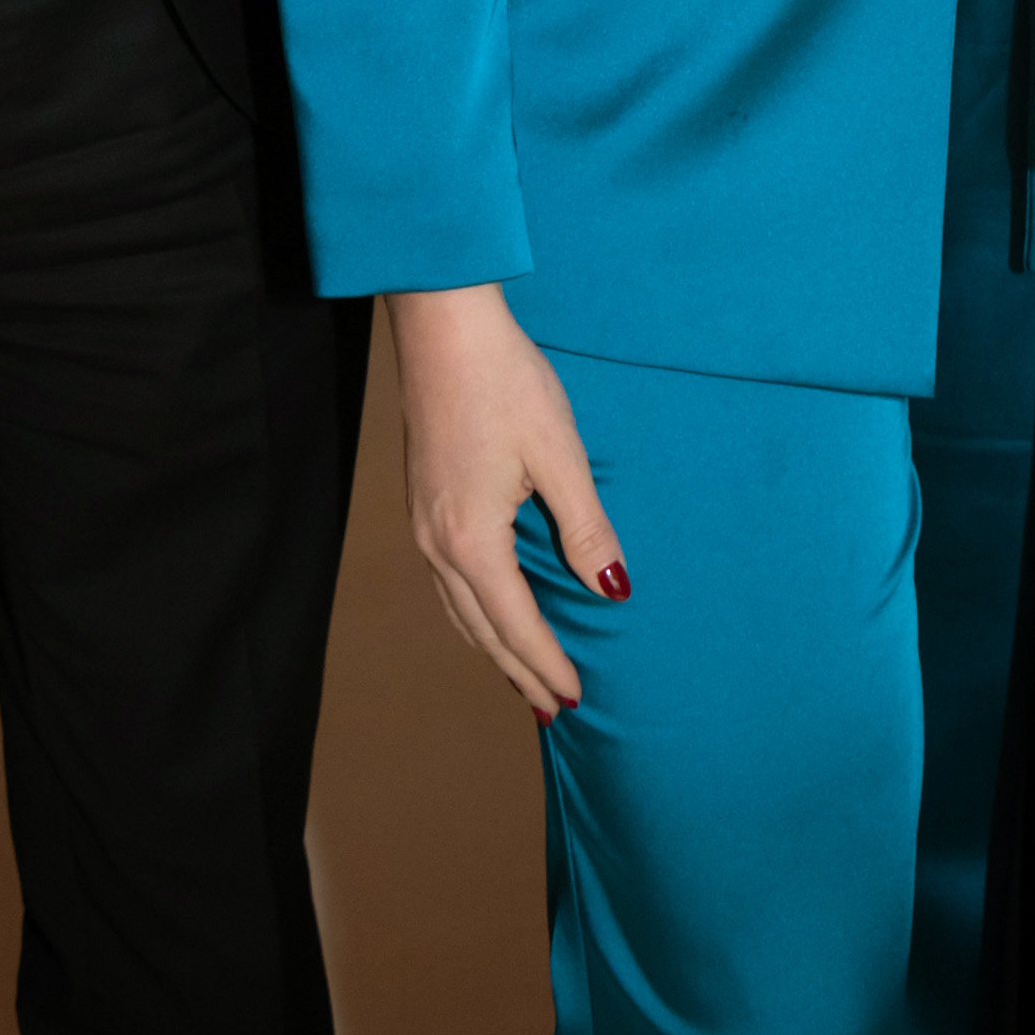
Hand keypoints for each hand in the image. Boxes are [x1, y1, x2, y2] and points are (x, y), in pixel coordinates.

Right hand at [388, 282, 629, 718]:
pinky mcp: (422, 501)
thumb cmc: (505, 382)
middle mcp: (438, 543)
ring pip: (459, 609)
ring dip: (493, 646)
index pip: (517, 625)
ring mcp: (422, 524)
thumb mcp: (559, 454)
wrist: (442, 325)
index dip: (548, 664)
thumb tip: (613, 591)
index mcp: (472, 540)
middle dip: (519, 671)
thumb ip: (585, 527)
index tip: (575, 700)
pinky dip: (474, 611)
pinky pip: (448, 581)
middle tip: (552, 709)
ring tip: (523, 674)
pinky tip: (491, 607)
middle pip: (481, 629)